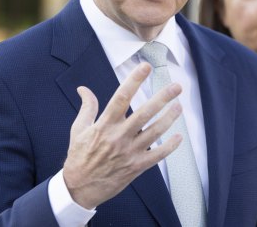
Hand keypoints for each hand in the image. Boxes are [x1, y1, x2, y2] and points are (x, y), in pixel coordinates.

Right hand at [62, 62, 182, 208]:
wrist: (79, 188)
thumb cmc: (79, 157)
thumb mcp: (78, 130)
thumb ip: (86, 107)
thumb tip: (83, 89)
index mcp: (104, 125)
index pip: (121, 97)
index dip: (134, 80)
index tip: (144, 67)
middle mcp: (119, 136)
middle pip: (145, 113)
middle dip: (162, 97)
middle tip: (176, 86)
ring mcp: (129, 152)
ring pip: (155, 132)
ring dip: (169, 118)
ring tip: (179, 106)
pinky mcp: (136, 166)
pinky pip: (157, 155)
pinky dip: (170, 146)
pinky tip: (179, 137)